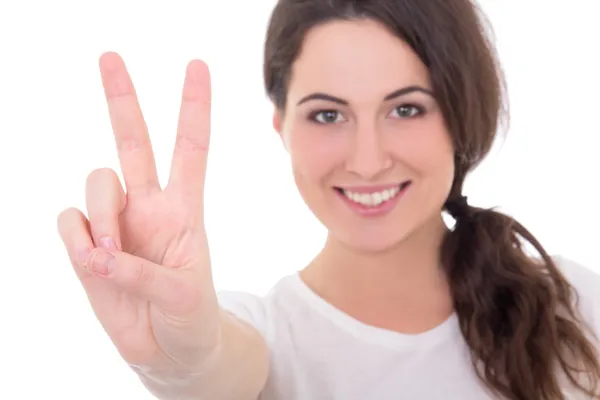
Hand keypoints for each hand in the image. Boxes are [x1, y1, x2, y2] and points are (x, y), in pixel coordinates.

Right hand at [58, 52, 219, 376]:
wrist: (170, 350)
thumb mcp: (183, 296)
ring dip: (101, 215)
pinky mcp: (86, 245)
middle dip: (123, 99)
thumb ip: (141, 274)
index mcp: (184, 208)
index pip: (191, 147)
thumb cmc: (189, 317)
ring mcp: (116, 222)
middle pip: (133, 141)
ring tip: (109, 254)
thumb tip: (97, 255)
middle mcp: (148, 205)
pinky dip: (77, 238)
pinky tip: (92, 260)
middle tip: (110, 56)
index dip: (193, 107)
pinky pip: (69, 220)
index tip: (197, 65)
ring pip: (96, 182)